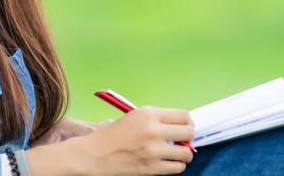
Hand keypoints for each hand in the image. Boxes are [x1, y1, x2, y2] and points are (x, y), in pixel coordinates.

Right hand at [26, 107, 194, 174]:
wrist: (95, 155)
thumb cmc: (112, 135)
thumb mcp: (134, 117)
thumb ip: (157, 119)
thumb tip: (180, 125)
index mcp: (148, 114)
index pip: (184, 115)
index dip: (187, 122)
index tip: (185, 126)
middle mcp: (153, 130)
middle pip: (189, 132)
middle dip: (188, 136)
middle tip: (181, 140)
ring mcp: (154, 151)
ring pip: (187, 152)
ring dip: (184, 153)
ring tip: (176, 152)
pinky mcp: (152, 168)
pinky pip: (178, 167)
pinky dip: (176, 165)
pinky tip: (168, 162)